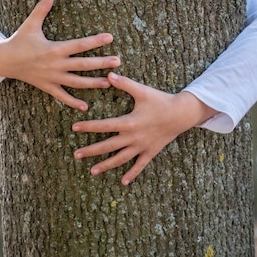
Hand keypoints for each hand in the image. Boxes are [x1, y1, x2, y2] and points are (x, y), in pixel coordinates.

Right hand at [0, 0, 120, 110]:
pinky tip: (86, 107)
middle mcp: (56, 65)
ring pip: (77, 82)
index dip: (95, 41)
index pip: (79, 45)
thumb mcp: (30, 24)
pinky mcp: (47, 87)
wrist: (3, 61)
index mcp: (54, 49)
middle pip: (83, 65)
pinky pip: (62, 96)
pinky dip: (73, 102)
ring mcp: (52, 78)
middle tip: (118, 62)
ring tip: (110, 83)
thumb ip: (41, 10)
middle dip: (101, 63)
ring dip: (93, 83)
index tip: (110, 37)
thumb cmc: (19, 40)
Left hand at [72, 72, 217, 184]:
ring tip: (93, 172)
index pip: (104, 125)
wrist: (181, 114)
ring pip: (121, 158)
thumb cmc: (161, 101)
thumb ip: (125, 84)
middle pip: (108, 146)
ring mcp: (142, 146)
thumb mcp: (142, 91)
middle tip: (76, 155)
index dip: (88, 127)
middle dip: (91, 151)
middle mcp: (133, 137)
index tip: (74, 128)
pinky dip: (132, 173)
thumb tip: (109, 74)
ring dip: (106, 165)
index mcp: (129, 122)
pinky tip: (123, 182)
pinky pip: (140, 165)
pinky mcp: (151, 151)